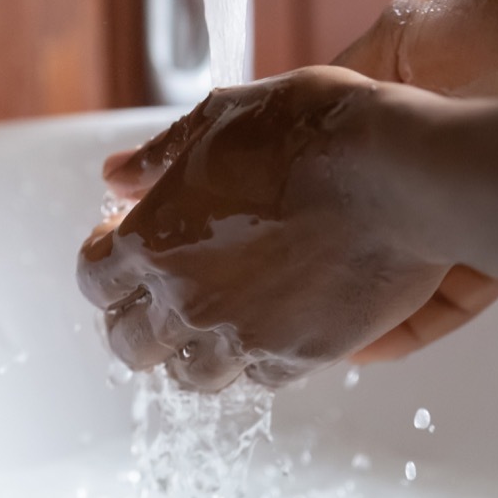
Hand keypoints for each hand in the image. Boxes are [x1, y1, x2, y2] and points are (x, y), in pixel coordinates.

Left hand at [79, 66, 464, 390]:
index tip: (121, 251)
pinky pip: (259, 379)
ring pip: (190, 376)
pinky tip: (269, 327)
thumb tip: (116, 176)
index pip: (95, 281)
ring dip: (190, 352)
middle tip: (156, 299)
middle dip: (133, 322)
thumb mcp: (224, 118)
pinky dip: (256, 360)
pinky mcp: (300, 356)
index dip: (103, 266)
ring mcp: (245, 335)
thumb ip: (161, 155)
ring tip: (210, 324)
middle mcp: (190, 298)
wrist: (402, 174)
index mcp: (156, 238)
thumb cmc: (318, 133)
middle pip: (129, 345)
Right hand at [324, 0, 497, 360]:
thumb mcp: (408, 36)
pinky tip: (376, 342)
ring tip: (325, 330)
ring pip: (408, 270)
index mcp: (407, 112)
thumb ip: (358, 77)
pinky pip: (455, 296)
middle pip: (373, 230)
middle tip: (295, 293)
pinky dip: (417, 322)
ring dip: (369, 301)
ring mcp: (472, 203)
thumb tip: (302, 113)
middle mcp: (437, 163)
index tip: (278, 230)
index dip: (311, 201)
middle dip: (337, 262)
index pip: (346, 171)